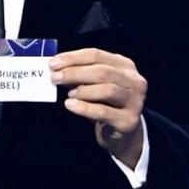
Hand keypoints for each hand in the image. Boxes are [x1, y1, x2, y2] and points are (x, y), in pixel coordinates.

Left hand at [50, 48, 146, 168]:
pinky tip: (70, 105)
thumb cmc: (105, 103)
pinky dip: (84, 108)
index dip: (73, 58)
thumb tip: (58, 69)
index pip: (96, 55)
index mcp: (125, 66)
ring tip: (69, 95)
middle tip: (55, 77)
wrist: (123, 133)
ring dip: (83, 90)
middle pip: (102, 71)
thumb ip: (80, 75)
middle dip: (75, 73)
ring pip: (107, 90)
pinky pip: (103, 112)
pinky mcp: (128, 121)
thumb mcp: (95, 85)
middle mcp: (134, 81)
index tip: (53, 63)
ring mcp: (135, 101)